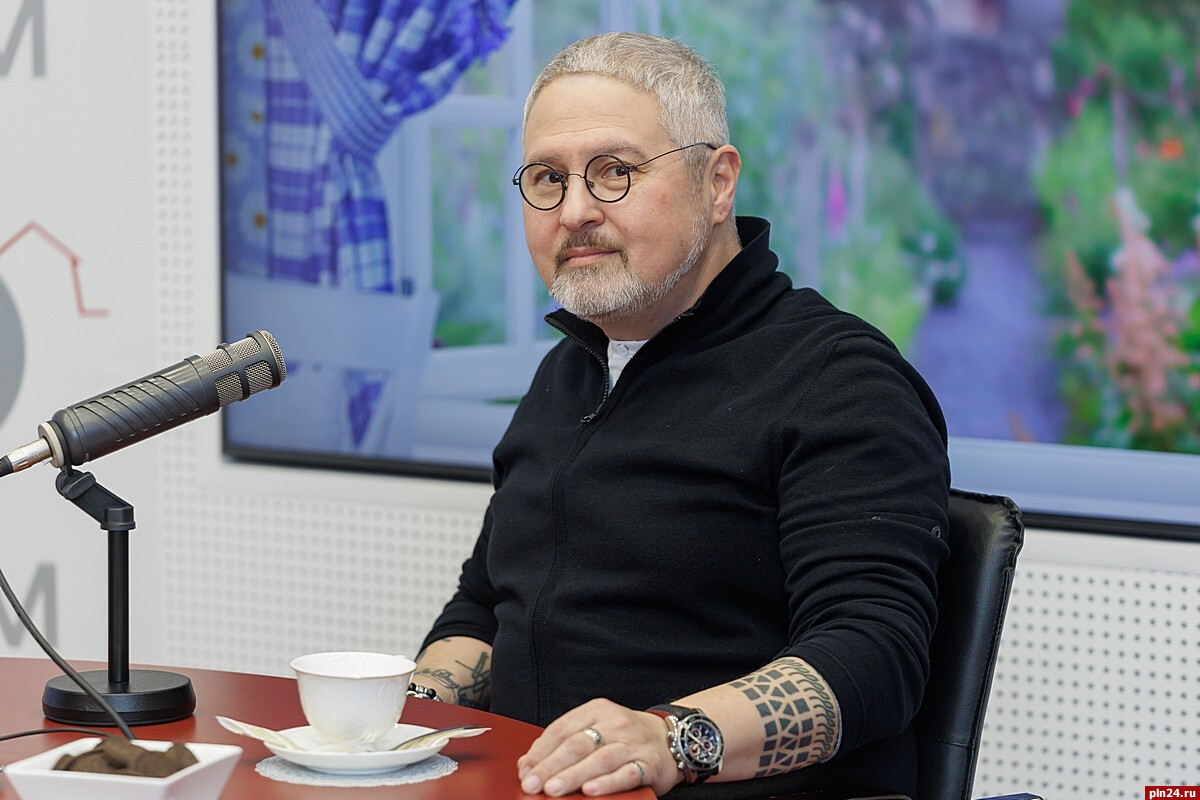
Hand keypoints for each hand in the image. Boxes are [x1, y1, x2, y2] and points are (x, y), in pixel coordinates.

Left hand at [517, 698, 680, 796]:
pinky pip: (627, 774)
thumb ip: (563, 744)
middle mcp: (615, 723)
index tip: (524, 770)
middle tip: (532, 784)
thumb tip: (528, 765)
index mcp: (597, 710)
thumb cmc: (622, 737)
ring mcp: (633, 743)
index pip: (562, 729)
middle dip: (551, 766)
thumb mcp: (594, 729)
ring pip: (600, 759)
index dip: (540, 751)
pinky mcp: (649, 764)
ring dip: (574, 776)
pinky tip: (590, 791)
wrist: (668, 739)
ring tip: (554, 790)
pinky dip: (607, 783)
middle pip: (578, 744)